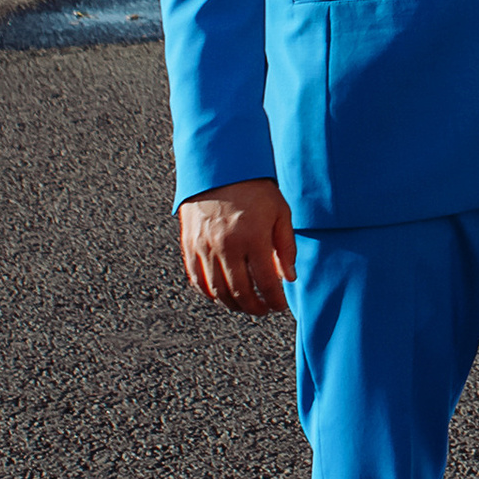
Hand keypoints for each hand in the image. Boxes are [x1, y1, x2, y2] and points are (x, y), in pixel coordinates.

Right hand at [178, 180, 295, 317]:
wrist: (221, 169)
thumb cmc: (255, 189)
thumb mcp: (281, 212)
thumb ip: (286, 247)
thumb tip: (289, 278)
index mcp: (253, 237)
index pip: (266, 282)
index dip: (275, 300)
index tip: (280, 305)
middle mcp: (227, 246)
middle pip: (240, 292)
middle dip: (255, 307)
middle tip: (265, 310)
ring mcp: (205, 247)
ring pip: (218, 291)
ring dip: (233, 305)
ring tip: (246, 306)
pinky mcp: (190, 246)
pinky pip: (197, 280)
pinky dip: (210, 294)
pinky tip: (223, 295)